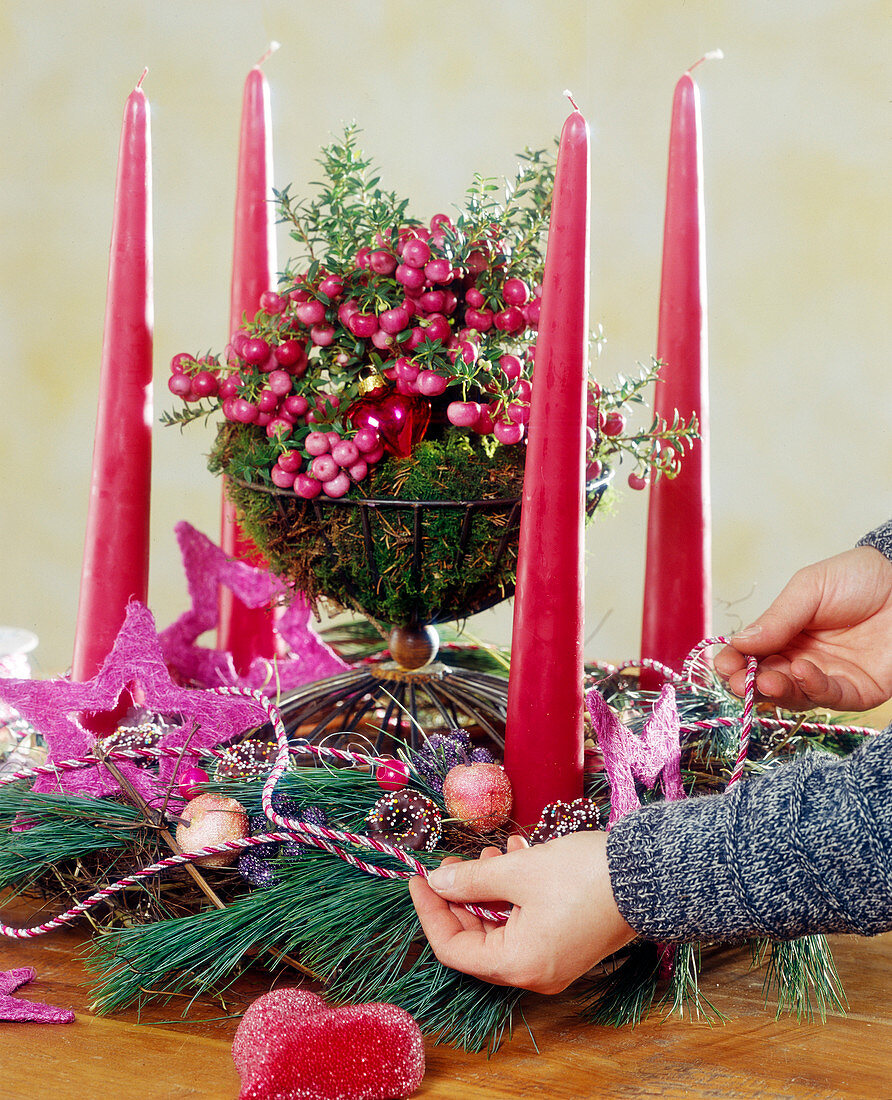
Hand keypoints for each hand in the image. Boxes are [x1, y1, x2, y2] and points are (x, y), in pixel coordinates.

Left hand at [408, 831, 634, 994]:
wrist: (649, 875)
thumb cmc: (583, 876)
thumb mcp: (518, 871)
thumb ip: (470, 880)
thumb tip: (436, 883)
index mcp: (518, 963)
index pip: (453, 949)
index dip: (430, 912)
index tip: (418, 878)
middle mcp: (534, 972)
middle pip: (476, 939)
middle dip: (462, 896)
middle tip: (454, 860)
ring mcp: (552, 960)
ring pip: (501, 926)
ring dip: (489, 889)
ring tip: (494, 852)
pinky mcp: (566, 942)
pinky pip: (524, 922)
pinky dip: (513, 894)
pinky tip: (518, 857)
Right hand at [715, 545, 891, 710]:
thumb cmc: (862, 579)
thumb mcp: (810, 587)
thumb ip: (777, 617)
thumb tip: (738, 641)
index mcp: (787, 632)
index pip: (753, 653)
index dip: (735, 660)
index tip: (721, 662)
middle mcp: (802, 658)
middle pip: (766, 678)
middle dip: (747, 681)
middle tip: (735, 679)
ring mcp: (827, 677)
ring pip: (792, 694)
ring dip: (775, 689)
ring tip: (764, 678)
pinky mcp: (854, 692)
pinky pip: (827, 697)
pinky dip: (810, 687)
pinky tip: (801, 670)